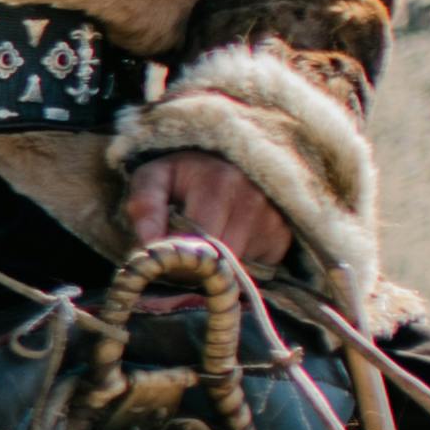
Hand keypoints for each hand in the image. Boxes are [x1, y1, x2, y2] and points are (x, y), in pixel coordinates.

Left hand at [120, 149, 291, 273]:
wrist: (227, 160)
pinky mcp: (284, 236)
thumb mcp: (155, 178)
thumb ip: (145, 206)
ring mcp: (274, 218)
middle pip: (222, 261)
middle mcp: (254, 199)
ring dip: (219, 267)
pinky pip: (257, 269)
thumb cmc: (185, 175)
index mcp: (219, 183)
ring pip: (239, 269)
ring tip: (207, 244)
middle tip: (186, 256)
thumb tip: (149, 244)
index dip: (181, 260)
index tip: (170, 258)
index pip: (200, 245)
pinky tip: (229, 243)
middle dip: (199, 267)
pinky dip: (239, 264)